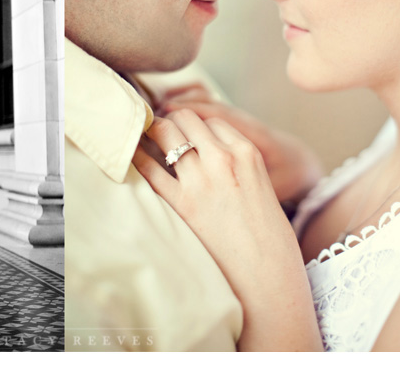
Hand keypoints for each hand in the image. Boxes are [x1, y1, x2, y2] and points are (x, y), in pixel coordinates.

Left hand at [133, 110, 320, 350]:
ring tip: (143, 138)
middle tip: (159, 131)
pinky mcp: (180, 204)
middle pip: (186, 119)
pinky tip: (130, 157)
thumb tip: (209, 159)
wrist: (268, 281)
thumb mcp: (262, 191)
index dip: (195, 126)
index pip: (212, 120)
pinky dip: (137, 158)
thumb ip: (239, 169)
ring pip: (166, 133)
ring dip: (154, 133)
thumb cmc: (269, 243)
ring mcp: (200, 180)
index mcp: (248, 154)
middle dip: (172, 123)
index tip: (184, 132)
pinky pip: (149, 168)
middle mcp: (223, 159)